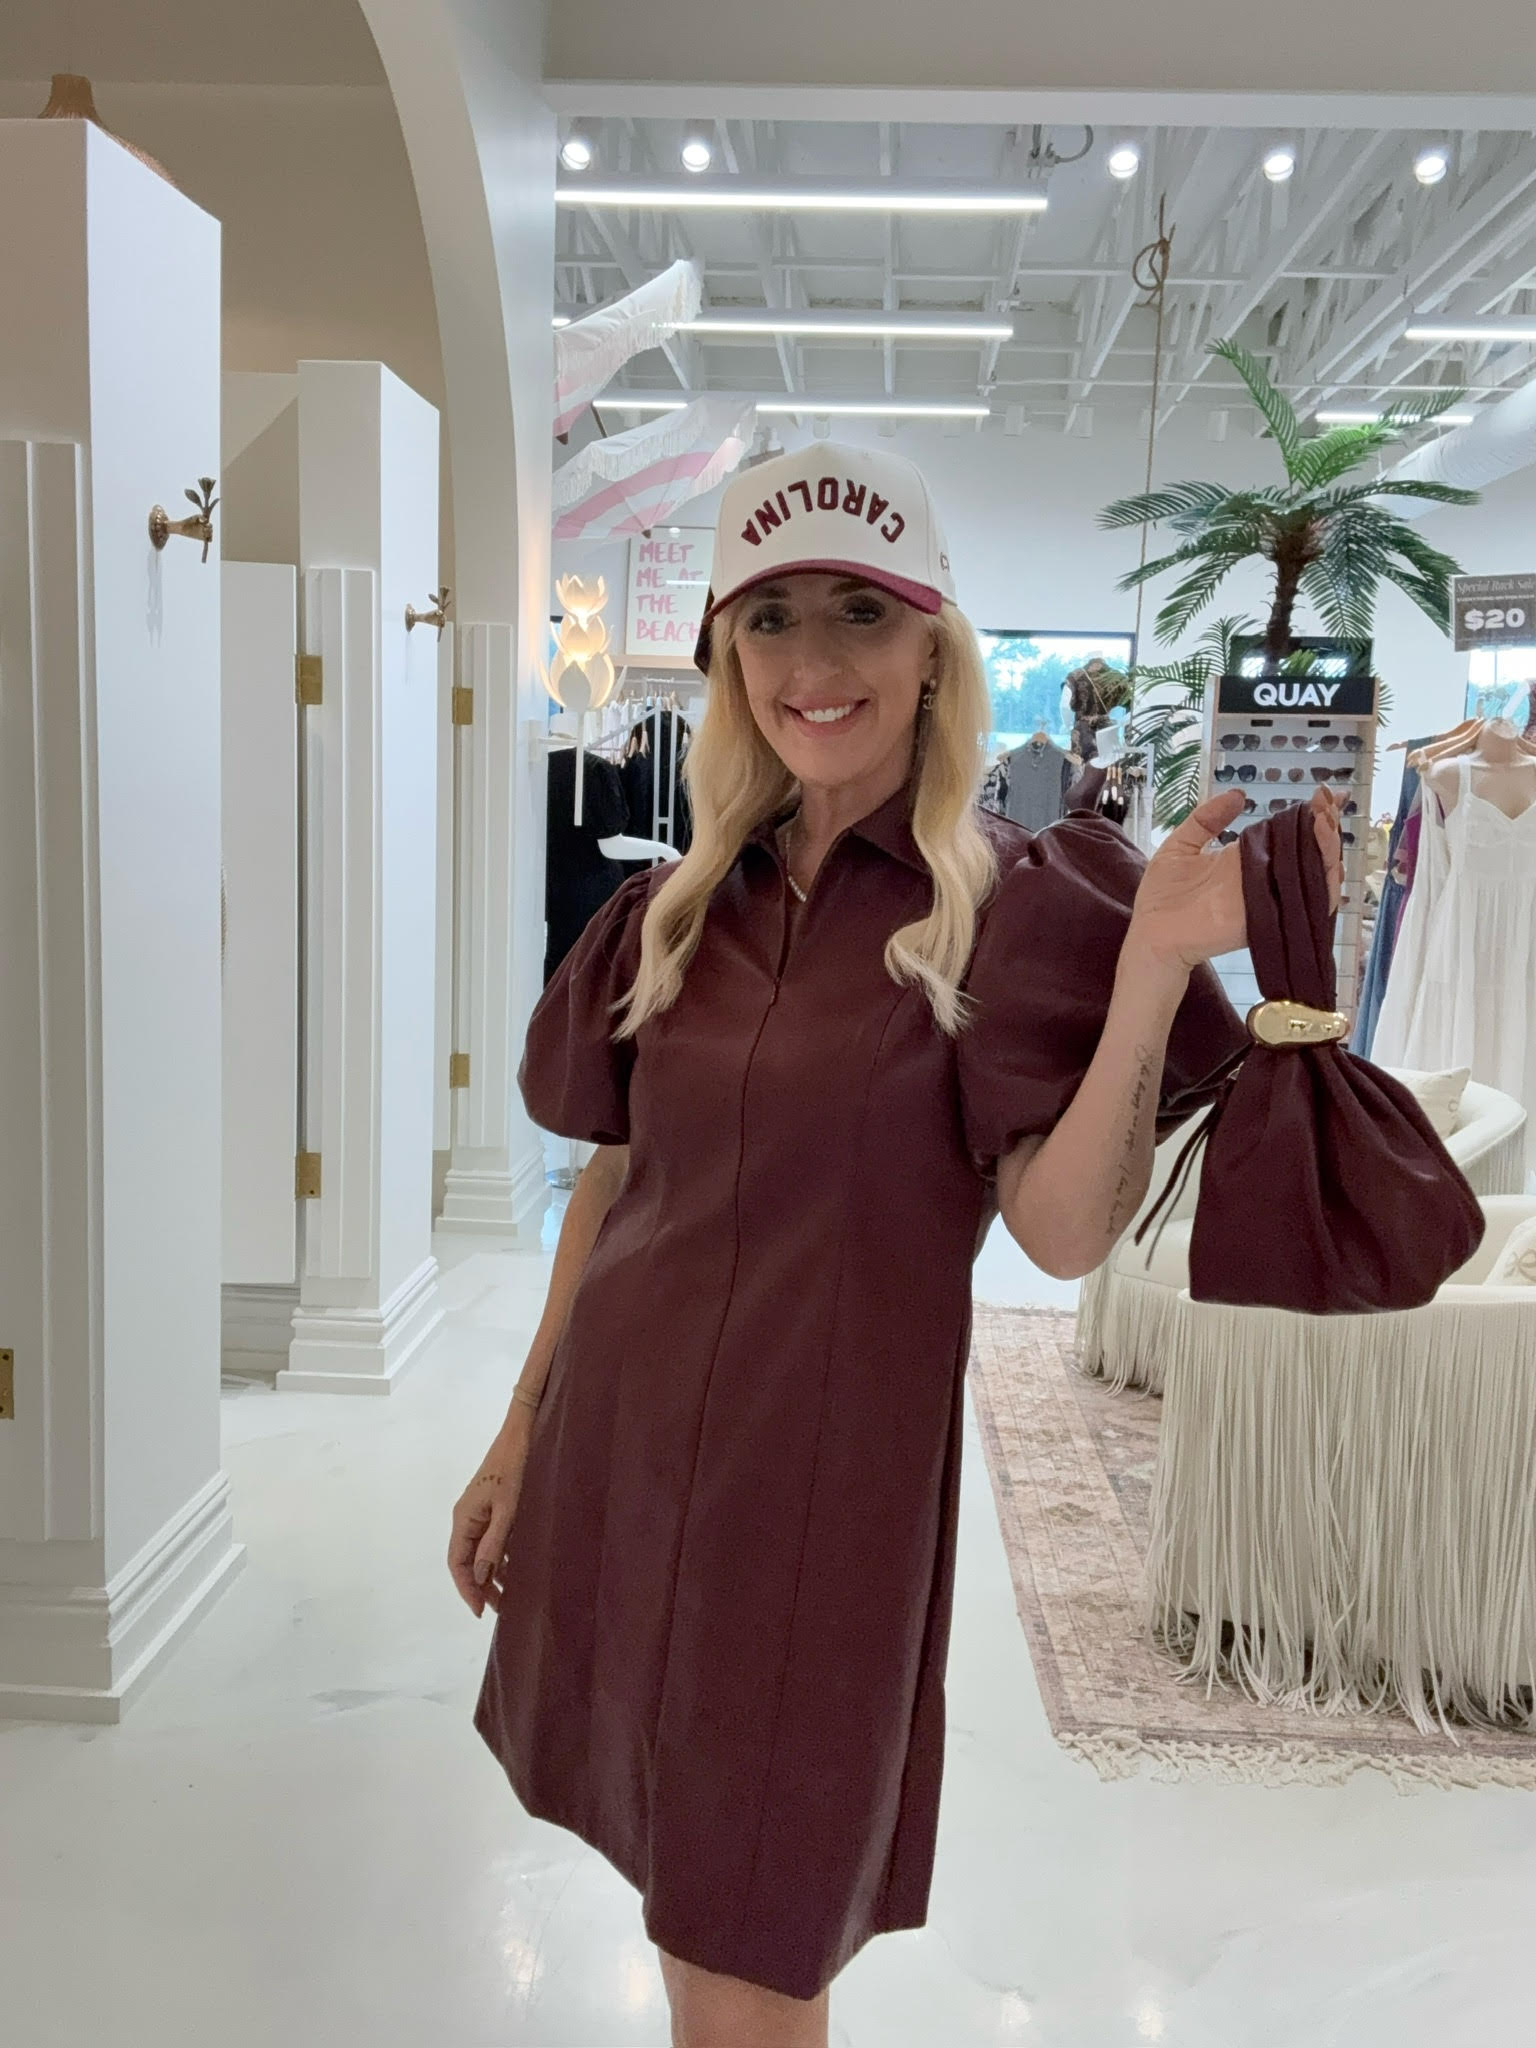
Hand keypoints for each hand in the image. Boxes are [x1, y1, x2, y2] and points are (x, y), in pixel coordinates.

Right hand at [448, 1410, 534, 1618]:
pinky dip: (502, 1557)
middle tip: (498, 1610)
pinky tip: (517, 1569)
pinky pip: (493, 1539)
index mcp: (464, 1519)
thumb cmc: (514, 1469)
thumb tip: (480, 1577)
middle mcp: (467, 1518)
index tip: (480, 1611)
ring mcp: (480, 1512)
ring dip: (493, 1574)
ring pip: (481, 1552)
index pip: (457, 1563)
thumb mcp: (507, 1509)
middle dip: (480, 1586)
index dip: (467, 1589)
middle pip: (467, 1560)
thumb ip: (494, 1543)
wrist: (521, 1434)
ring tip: (510, 1596)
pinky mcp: (494, 1507)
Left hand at [1127, 787, 1344, 971]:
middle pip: (1309, 850)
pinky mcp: (1270, 917)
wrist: (1152, 935)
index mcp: (1246, 857)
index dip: (1311, 814)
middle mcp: (1265, 875)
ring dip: (1329, 848)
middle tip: (1328, 802)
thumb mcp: (1181, 845)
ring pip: (1317, 874)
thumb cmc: (1162, 896)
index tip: (1328, 792)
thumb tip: (1239, 793)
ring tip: (1325, 823)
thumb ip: (1207, 819)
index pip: (1288, 832)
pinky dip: (1325, 886)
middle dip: (1326, 824)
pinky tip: (1327, 862)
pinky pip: (1308, 905)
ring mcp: (1270, 897)